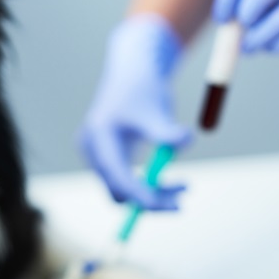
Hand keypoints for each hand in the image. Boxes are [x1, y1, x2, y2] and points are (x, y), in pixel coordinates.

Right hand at [79, 15, 190, 209]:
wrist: (132, 72)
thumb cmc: (144, 89)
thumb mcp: (157, 109)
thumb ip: (167, 128)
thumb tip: (186, 141)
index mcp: (100, 136)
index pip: (118, 176)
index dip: (141, 195)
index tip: (167, 205)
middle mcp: (92, 149)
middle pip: (118, 190)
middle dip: (150, 198)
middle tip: (182, 199)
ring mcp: (95, 155)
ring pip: (122, 188)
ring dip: (152, 192)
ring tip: (184, 185)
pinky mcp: (105, 157)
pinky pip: (123, 180)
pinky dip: (146, 183)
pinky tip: (167, 175)